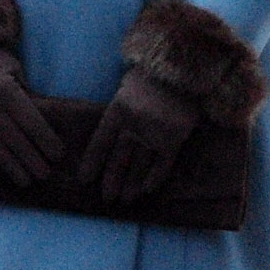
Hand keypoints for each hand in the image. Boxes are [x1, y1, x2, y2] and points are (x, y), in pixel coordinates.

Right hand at [0, 48, 63, 186]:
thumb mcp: (14, 70)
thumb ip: (26, 94)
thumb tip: (44, 123)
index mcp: (5, 90)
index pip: (30, 120)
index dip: (45, 139)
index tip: (57, 155)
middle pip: (13, 137)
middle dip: (31, 159)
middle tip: (45, 175)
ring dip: (10, 166)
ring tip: (25, 181)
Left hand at [77, 67, 199, 204]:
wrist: (185, 69)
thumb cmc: (151, 77)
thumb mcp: (126, 88)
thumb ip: (118, 113)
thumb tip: (108, 141)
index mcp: (118, 109)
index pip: (101, 142)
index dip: (92, 162)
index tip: (85, 180)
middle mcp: (135, 124)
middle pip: (119, 158)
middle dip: (111, 180)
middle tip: (107, 198)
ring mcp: (156, 133)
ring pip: (139, 165)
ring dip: (131, 185)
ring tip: (125, 200)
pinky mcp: (176, 138)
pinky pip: (163, 164)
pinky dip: (154, 178)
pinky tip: (146, 190)